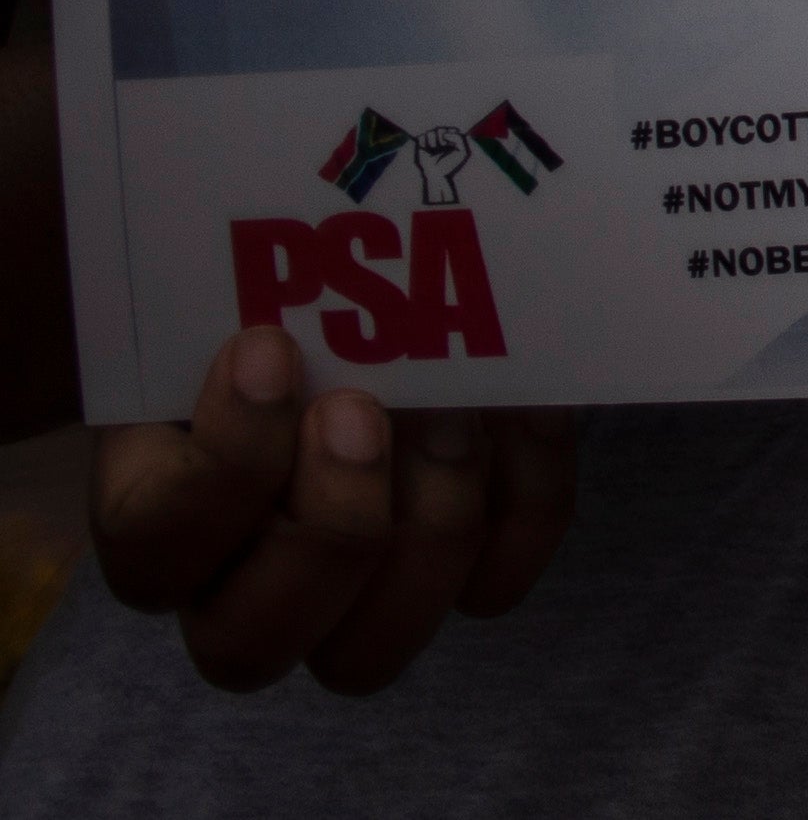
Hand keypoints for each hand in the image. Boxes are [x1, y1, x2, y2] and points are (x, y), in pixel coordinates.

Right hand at [97, 327, 582, 693]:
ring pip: (363, 655)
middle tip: (362, 411)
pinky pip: (490, 588)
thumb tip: (273, 295)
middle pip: (246, 645)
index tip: (268, 348)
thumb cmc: (304, 290)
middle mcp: (237, 583)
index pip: (152, 543)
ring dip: (426, 521)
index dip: (221, 461)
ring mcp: (347, 599)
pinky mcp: (455, 578)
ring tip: (455, 414)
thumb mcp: (253, 280)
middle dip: (324, 527)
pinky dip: (523, 501)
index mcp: (161, 508)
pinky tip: (526, 414)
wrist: (399, 291)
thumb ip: (240, 288)